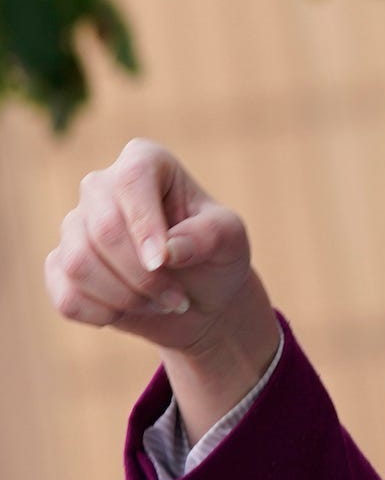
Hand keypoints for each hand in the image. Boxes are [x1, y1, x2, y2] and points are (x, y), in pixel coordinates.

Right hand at [44, 139, 279, 436]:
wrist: (204, 301)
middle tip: (174, 291)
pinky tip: (127, 313)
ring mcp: (72, 227)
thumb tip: (165, 250)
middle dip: (139, 273)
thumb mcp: (232, 241)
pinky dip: (100, 314)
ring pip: (76, 264)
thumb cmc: (222, 258)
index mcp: (144, 164)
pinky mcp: (58, 270)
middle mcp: (100, 187)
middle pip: (96, 228)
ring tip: (161, 301)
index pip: (128, 179)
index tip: (167, 263)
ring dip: (124, 296)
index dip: (144, 225)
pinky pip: (64, 296)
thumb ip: (205, 238)